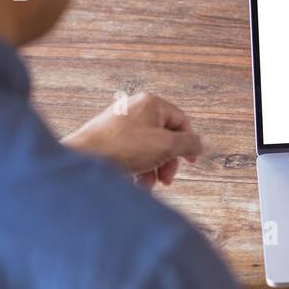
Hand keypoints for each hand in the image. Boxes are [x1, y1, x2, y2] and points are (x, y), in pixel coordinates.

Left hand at [62, 92, 202, 188]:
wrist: (83, 157)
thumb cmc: (122, 147)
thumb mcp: (165, 146)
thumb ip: (189, 144)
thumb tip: (205, 142)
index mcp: (151, 103)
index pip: (181, 121)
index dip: (188, 143)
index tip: (189, 162)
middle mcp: (135, 108)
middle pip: (164, 136)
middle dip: (167, 161)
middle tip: (166, 179)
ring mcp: (119, 122)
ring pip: (147, 147)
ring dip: (152, 168)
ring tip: (147, 185)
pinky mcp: (107, 137)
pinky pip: (130, 152)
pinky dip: (136, 167)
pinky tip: (134, 183)